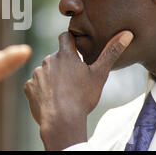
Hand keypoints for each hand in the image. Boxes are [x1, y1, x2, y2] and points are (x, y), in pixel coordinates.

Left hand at [24, 31, 132, 149]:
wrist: (62, 120)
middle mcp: (48, 60)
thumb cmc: (83, 97)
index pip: (65, 37)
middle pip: (56, 58)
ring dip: (52, 78)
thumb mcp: (100, 74)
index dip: (71, 41)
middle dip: (63, 65)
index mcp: (65, 55)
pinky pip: (35, 85)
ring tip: (63, 93)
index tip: (76, 47)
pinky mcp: (28, 87)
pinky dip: (42, 91)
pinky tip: (51, 100)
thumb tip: (127, 34)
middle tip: (74, 80)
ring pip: (45, 72)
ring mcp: (36, 74)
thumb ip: (112, 52)